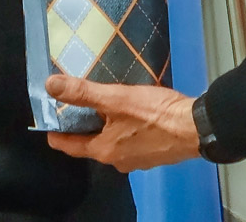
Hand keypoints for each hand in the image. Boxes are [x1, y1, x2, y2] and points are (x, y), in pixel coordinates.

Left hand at [43, 75, 199, 171]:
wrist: (197, 127)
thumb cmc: (155, 114)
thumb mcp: (116, 98)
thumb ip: (83, 92)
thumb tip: (50, 85)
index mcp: (104, 151)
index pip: (68, 146)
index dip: (56, 132)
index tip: (48, 120)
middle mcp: (117, 161)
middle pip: (91, 143)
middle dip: (83, 125)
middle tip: (77, 103)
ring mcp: (137, 160)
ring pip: (112, 141)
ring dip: (106, 125)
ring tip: (106, 103)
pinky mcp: (154, 153)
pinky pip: (130, 140)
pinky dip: (124, 128)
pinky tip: (131, 112)